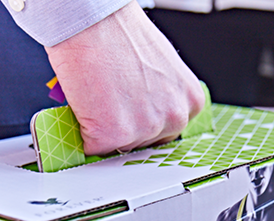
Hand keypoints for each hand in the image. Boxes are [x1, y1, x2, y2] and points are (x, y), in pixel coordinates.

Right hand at [45, 1, 204, 154]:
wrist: (92, 19)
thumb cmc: (119, 32)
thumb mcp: (160, 67)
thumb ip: (160, 95)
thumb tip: (146, 110)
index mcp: (190, 101)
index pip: (167, 131)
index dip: (143, 121)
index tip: (132, 114)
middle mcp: (175, 118)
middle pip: (144, 142)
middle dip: (125, 126)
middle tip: (111, 100)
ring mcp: (146, 129)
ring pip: (119, 146)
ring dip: (103, 128)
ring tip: (99, 96)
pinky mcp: (114, 135)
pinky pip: (92, 147)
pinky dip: (82, 131)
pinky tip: (85, 104)